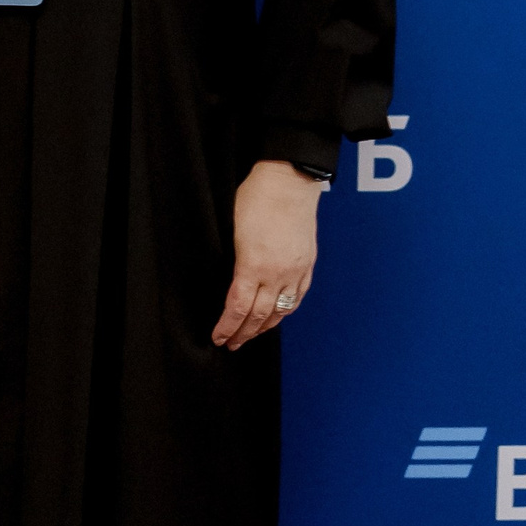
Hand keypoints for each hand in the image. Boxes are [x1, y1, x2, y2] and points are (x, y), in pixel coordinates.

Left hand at [212, 162, 321, 350]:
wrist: (289, 181)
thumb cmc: (256, 198)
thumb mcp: (234, 231)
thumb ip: (235, 263)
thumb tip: (231, 284)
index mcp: (253, 264)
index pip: (238, 307)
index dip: (227, 327)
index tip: (218, 337)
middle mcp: (277, 273)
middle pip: (258, 315)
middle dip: (242, 333)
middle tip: (231, 344)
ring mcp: (295, 270)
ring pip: (280, 311)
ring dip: (263, 328)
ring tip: (250, 335)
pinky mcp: (307, 265)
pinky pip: (297, 298)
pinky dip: (284, 312)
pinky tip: (276, 316)